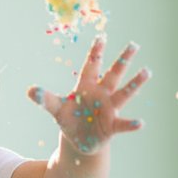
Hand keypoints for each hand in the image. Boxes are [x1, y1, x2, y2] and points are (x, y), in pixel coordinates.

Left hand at [27, 36, 149, 153]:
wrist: (79, 141)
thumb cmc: (69, 120)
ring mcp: (109, 109)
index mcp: (86, 87)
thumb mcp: (55, 109)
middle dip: (122, 60)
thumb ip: (45, 99)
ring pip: (124, 94)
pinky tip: (140, 123)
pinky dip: (131, 124)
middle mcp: (101, 95)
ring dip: (134, 84)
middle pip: (113, 75)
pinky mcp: (112, 126)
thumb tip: (30, 90)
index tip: (102, 36)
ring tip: (146, 71)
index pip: (91, 66)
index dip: (95, 52)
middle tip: (134, 44)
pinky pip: (123, 124)